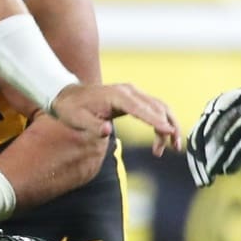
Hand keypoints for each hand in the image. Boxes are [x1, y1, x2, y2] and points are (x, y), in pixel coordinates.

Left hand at [47, 83, 180, 147]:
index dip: (156, 121)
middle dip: (168, 128)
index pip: (141, 109)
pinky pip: (154, 108)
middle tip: (171, 149)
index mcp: (117, 96)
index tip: (170, 133)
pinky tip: (163, 138)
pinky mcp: (134, 98)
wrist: (67, 95)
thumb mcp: (77, 120)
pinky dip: (162, 122)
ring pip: (160, 107)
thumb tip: (107, 131)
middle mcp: (129, 91)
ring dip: (169, 125)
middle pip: (157, 107)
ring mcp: (133, 93)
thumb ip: (93, 126)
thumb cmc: (72, 109)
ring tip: (172, 148)